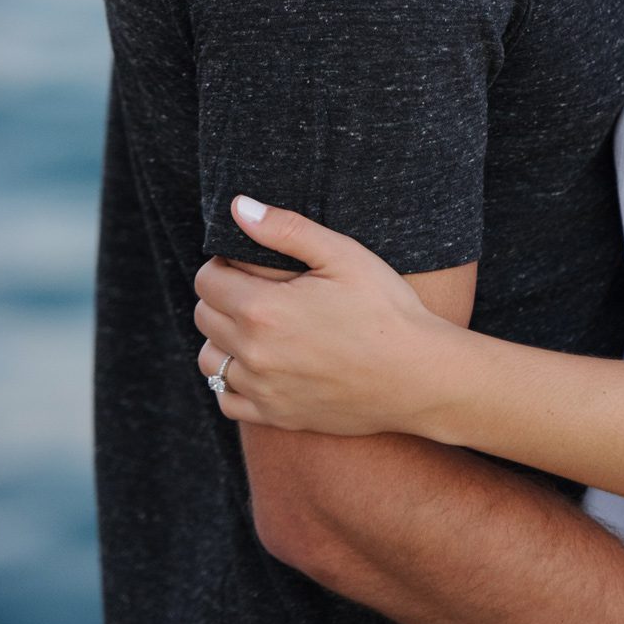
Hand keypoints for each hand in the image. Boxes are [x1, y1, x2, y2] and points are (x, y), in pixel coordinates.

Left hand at [194, 197, 462, 433]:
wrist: (419, 377)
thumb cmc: (387, 310)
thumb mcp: (344, 255)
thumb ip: (286, 229)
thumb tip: (238, 207)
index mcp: (263, 309)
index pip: (207, 281)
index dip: (222, 264)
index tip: (246, 263)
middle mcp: (254, 353)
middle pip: (205, 318)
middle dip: (222, 296)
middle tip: (258, 288)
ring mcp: (263, 390)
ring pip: (209, 360)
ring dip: (223, 339)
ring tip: (258, 326)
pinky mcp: (277, 416)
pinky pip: (228, 400)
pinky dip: (233, 382)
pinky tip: (262, 365)